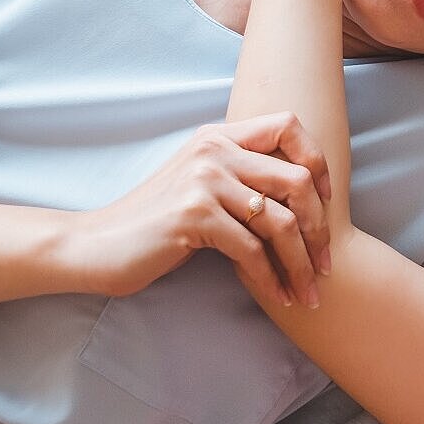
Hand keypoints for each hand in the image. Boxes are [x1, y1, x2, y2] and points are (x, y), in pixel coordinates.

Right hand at [66, 112, 332, 309]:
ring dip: (301, 264)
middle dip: (320, 228)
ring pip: (281, 221)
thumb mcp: (201, 186)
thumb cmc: (155, 224)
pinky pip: (252, 249)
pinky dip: (271, 279)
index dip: (318, 161)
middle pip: (298, 180)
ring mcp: (204, 181)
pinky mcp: (194, 216)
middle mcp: (214, 149)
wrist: (95, 246)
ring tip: (309, 293)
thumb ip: (242, 177)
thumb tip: (307, 196)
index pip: (288, 125)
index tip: (328, 201)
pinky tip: (278, 297)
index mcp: (219, 136)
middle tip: (326, 265)